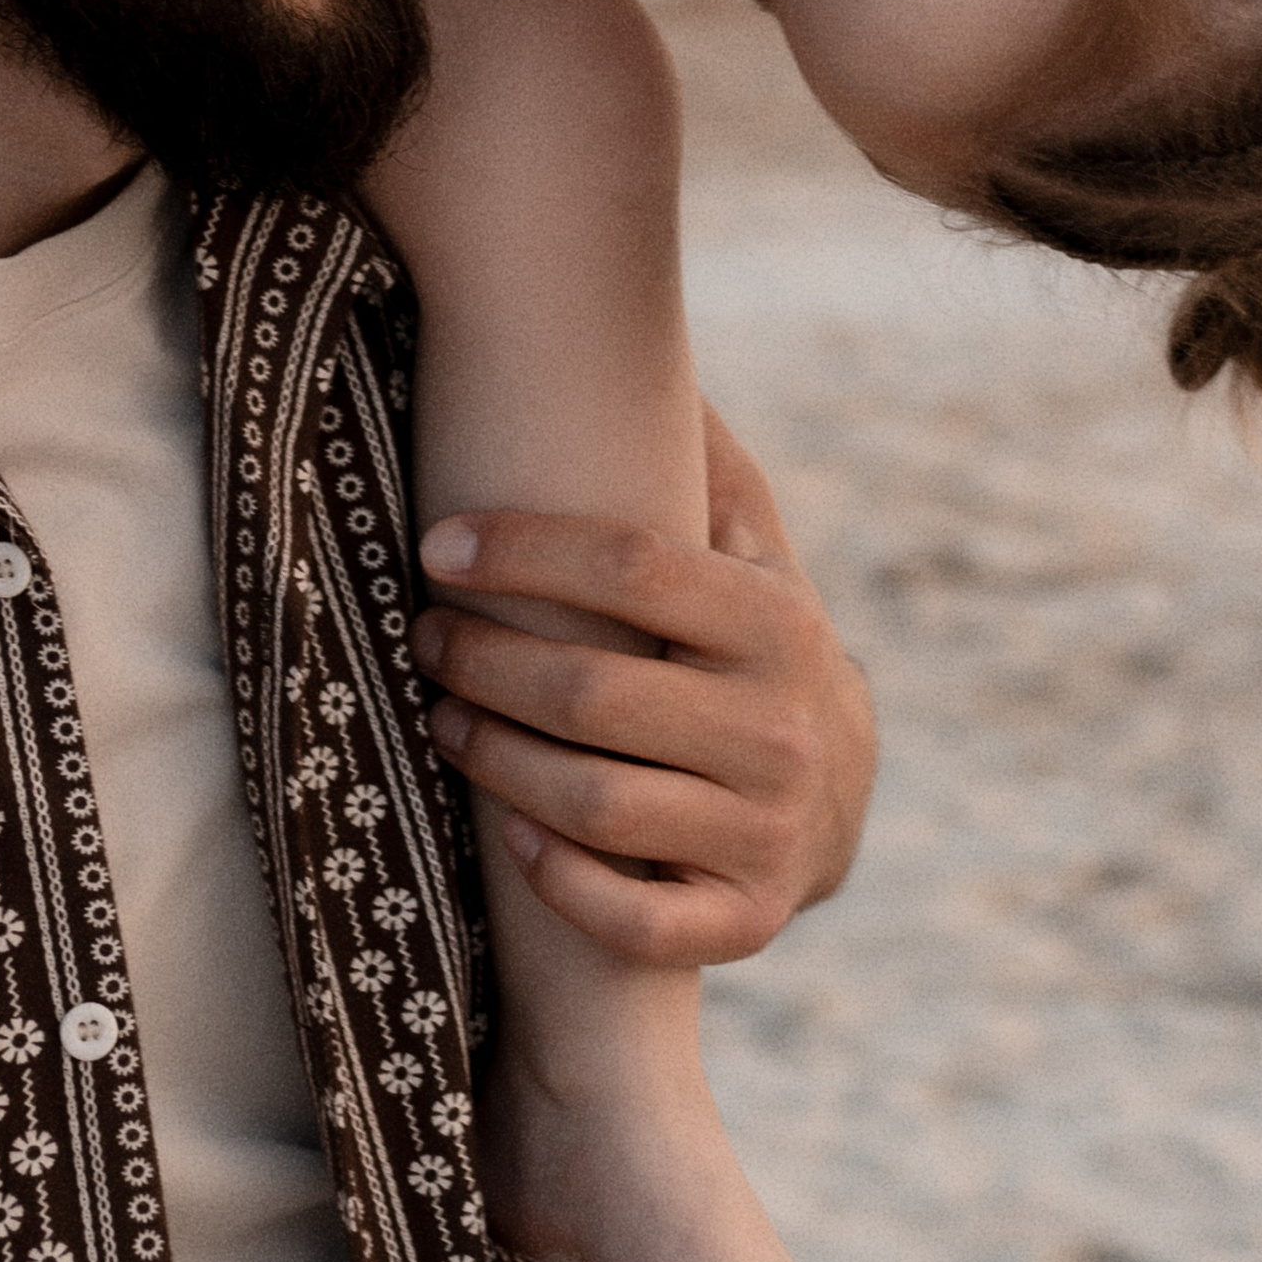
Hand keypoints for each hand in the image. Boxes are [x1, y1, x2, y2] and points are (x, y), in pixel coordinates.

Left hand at [412, 404, 874, 965]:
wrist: (840, 797)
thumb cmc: (750, 648)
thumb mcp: (751, 551)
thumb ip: (700, 463)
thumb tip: (645, 339)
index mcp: (775, 622)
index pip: (635, 569)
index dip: (523, 550)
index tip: (437, 544)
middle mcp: (780, 729)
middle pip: (594, 694)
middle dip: (484, 660)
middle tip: (421, 636)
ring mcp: (765, 834)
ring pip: (595, 806)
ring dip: (493, 761)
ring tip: (438, 716)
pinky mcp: (744, 922)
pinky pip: (633, 920)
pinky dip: (558, 881)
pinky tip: (508, 834)